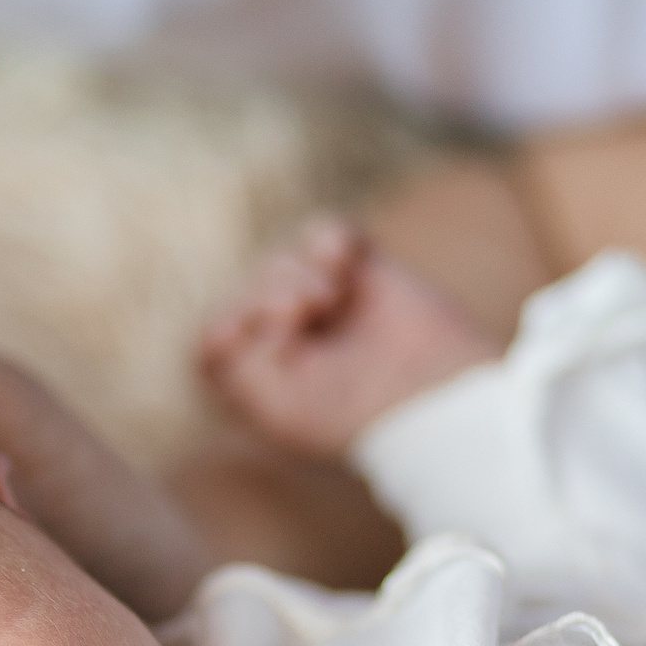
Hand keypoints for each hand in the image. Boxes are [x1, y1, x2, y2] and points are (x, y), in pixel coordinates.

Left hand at [197, 217, 494, 457]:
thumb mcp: (273, 405)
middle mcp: (290, 342)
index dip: (227, 324)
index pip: (217, 335)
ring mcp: (326, 304)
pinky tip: (347, 264)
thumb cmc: (349, 412)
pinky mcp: (363, 272)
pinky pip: (325, 232)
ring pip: (280, 260)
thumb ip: (230, 365)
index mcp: (263, 379)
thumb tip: (235, 316)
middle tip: (301, 314)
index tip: (244, 331)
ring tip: (328, 297)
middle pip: (246, 291)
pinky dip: (328, 240)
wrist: (428, 395)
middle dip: (266, 295)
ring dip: (297, 271)